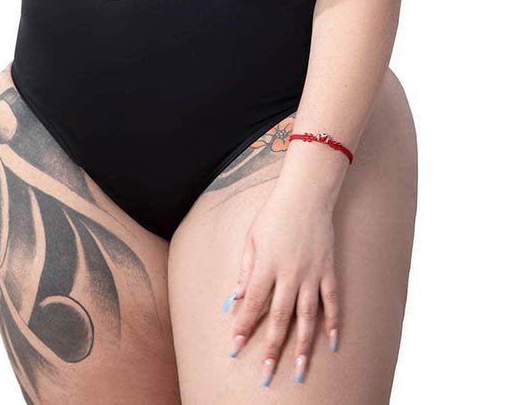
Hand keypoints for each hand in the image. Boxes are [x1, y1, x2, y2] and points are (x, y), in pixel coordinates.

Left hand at [222, 182, 339, 386]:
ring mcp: (311, 273)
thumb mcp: (252, 238)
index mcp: (266, 264)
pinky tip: (332, 343)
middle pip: (279, 317)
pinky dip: (333, 323)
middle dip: (272, 348)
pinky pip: (332, 301)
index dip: (244, 326)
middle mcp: (289, 273)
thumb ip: (245, 269)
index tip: (236, 348)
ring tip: (300, 371)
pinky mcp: (328, 270)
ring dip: (303, 346)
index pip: (254, 303)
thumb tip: (236, 298)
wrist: (306, 194)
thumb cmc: (274, 214)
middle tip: (267, 374)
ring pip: (307, 317)